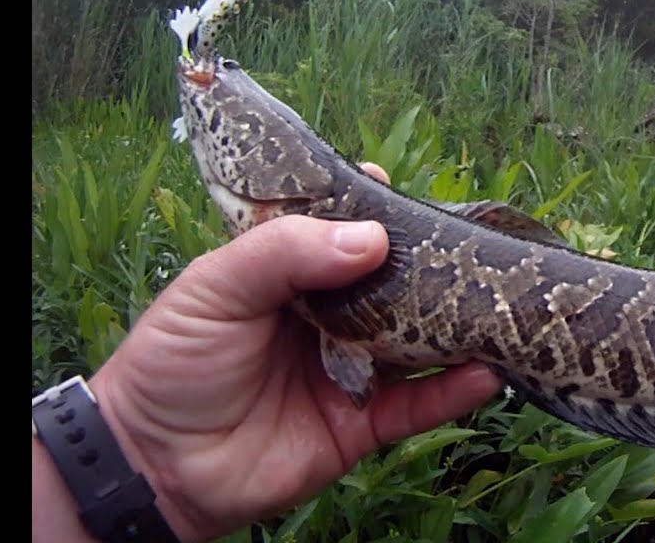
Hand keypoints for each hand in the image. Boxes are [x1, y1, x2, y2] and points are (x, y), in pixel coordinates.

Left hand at [86, 164, 501, 541]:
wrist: (152, 464)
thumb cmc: (170, 362)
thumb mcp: (214, 287)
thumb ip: (285, 253)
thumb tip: (373, 238)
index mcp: (291, 273)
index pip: (342, 230)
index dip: (374, 210)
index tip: (402, 190)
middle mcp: (331, 315)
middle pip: (395, 285)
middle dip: (435, 269)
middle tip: (477, 253)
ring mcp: (352, 369)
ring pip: (419, 344)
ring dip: (459, 330)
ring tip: (501, 310)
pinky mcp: (362, 425)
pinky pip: (418, 406)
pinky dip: (453, 392)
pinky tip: (485, 373)